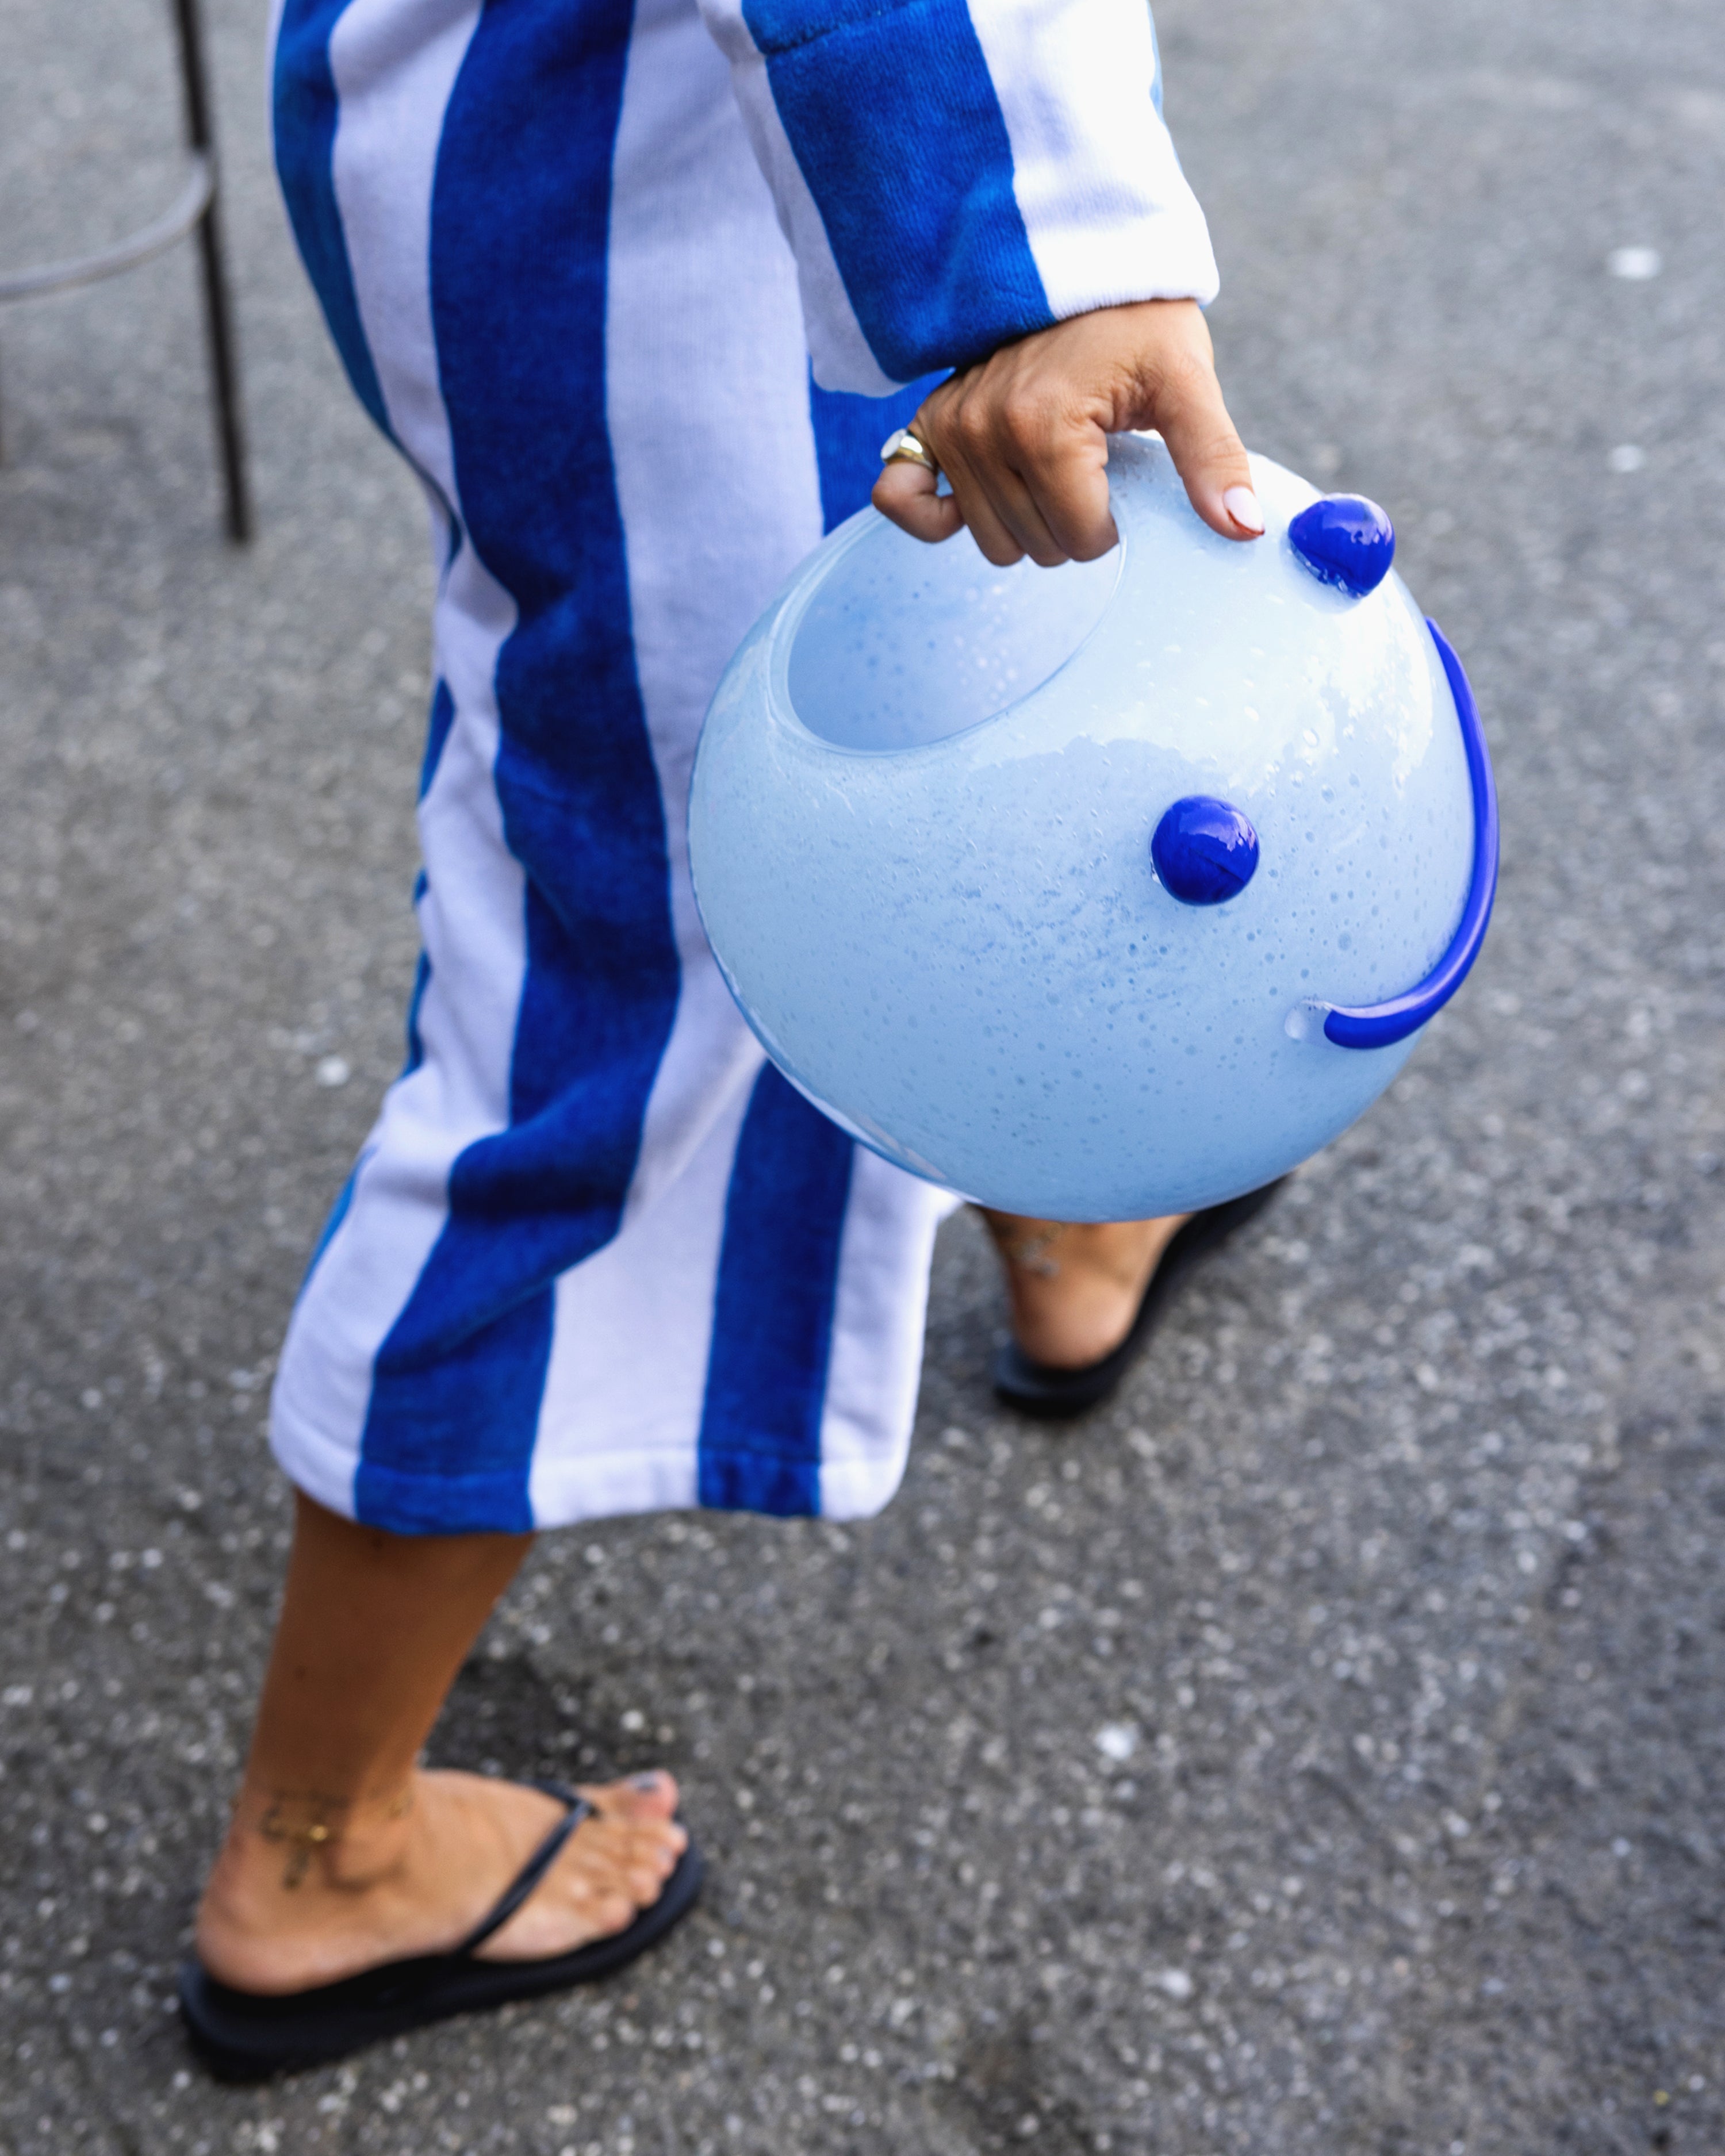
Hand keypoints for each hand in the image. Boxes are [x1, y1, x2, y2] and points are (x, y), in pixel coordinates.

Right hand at [871, 299, 1261, 567]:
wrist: (1081, 259)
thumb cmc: (1138, 321)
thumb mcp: (1187, 380)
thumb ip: (1212, 456)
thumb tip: (1243, 528)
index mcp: (1045, 429)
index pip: (1081, 539)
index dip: (1115, 522)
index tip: (1122, 469)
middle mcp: (983, 432)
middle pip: (1034, 547)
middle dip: (1071, 524)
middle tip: (1089, 465)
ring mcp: (949, 430)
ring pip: (990, 540)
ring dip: (1026, 521)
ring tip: (1051, 464)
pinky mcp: (927, 427)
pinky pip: (901, 500)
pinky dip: (937, 514)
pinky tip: (973, 499)